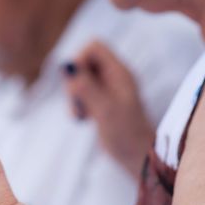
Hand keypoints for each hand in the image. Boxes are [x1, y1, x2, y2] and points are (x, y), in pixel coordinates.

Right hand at [62, 40, 153, 177]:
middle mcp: (113, 76)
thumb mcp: (105, 110)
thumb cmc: (127, 134)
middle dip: (74, 80)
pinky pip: (81, 92)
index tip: (75, 81)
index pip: (94, 47)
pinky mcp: (100, 101)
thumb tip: (67, 66)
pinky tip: (83, 119)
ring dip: (74, 94)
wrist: (137, 157)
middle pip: (84, 62)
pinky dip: (77, 103)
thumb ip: (86, 87)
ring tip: (81, 114)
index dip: (79, 58)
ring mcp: (107, 88)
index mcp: (119, 73)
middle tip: (78, 102)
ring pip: (79, 78)